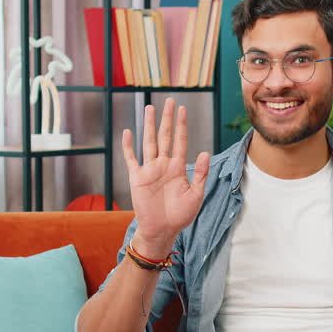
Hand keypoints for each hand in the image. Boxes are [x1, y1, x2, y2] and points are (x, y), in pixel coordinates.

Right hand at [121, 98, 210, 251]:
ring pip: (149, 142)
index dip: (181, 125)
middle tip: (169, 101)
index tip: (182, 109)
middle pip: (165, 136)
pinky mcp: (137, 178)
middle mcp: (164, 165)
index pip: (180, 141)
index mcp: (178, 168)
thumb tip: (204, 152)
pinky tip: (127, 132)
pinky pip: (131, 159)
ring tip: (150, 108)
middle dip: (167, 119)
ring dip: (149, 125)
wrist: (162, 230)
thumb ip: (201, 174)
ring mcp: (150, 170)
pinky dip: (128, 146)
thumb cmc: (181, 215)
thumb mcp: (196, 195)